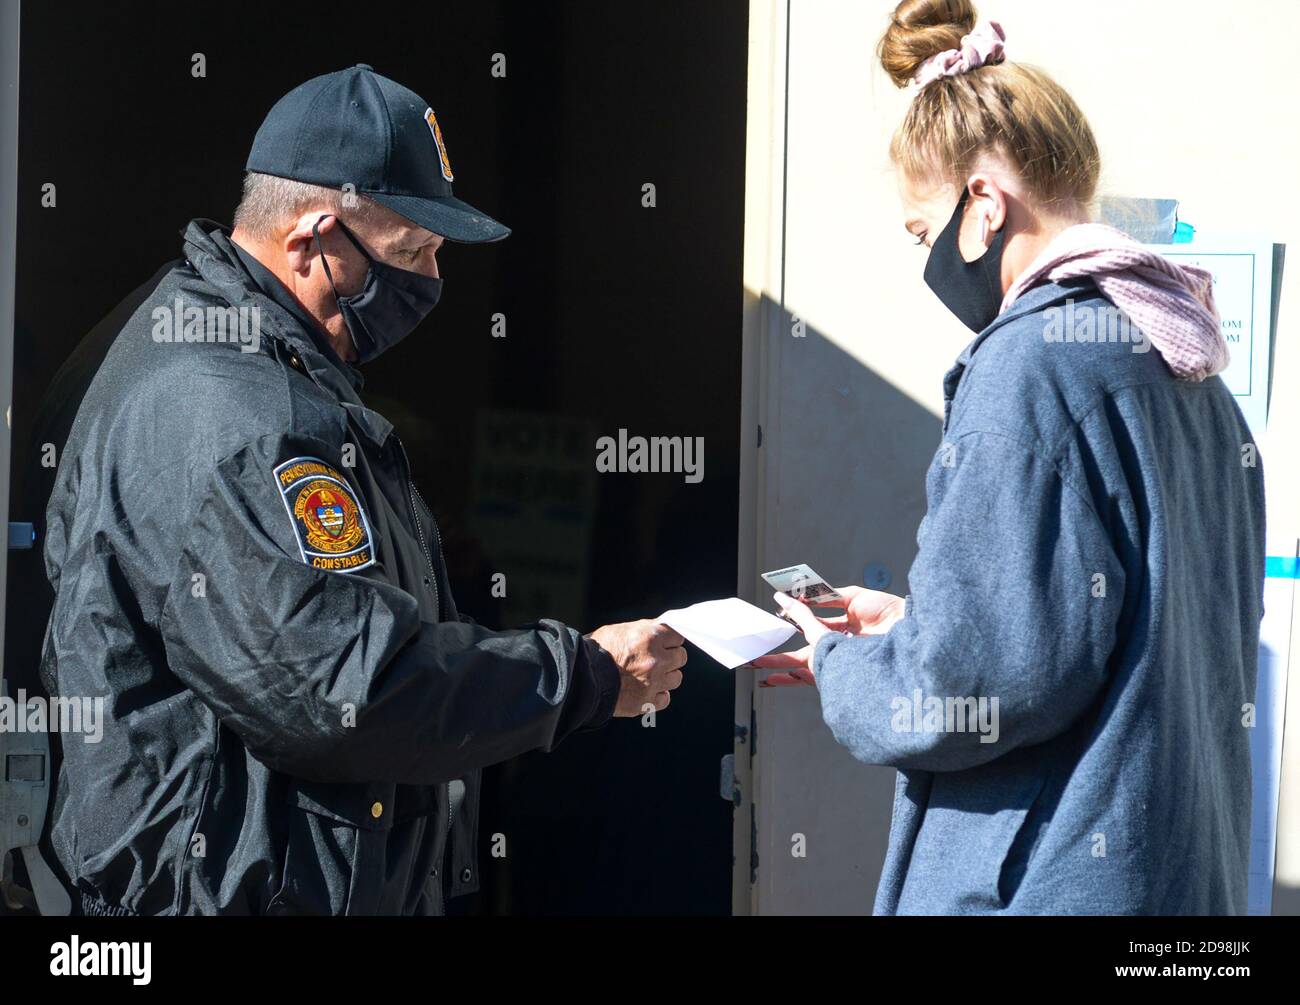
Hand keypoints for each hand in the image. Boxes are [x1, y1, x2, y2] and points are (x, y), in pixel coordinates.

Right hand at [590, 620, 686, 715]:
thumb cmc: (597, 651)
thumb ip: (644, 630)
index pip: (678, 637)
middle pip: (681, 657)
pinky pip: (665, 699)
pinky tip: (646, 691)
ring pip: (676, 679)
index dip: (669, 640)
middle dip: (670, 657)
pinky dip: (658, 696)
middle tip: (656, 660)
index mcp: (650, 637)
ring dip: (666, 677)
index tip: (664, 643)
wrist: (581, 679)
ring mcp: (654, 682)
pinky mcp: (648, 702)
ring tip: (649, 676)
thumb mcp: (620, 630)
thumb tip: (660, 629)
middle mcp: (657, 659)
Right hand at [746, 586, 904, 687]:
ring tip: (758, 670)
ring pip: (803, 667)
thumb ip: (826, 597)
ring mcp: (840, 661)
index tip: (776, 611)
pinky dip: (792, 676)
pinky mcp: (842, 672)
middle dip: (777, 655)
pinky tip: (773, 679)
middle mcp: (839, 648)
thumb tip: (801, 597)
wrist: (909, 628)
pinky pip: (814, 675)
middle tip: (755, 656)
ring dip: (778, 668)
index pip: (810, 626)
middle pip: (802, 652)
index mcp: (843, 629)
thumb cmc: (889, 613)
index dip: (792, 619)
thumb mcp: (853, 597)